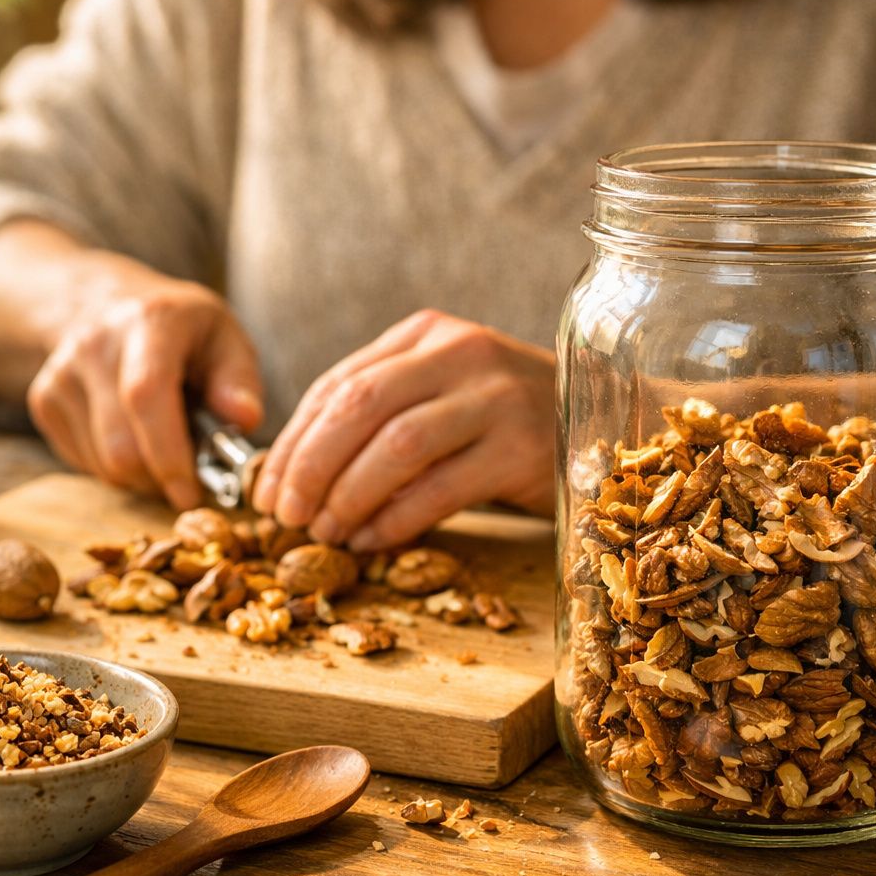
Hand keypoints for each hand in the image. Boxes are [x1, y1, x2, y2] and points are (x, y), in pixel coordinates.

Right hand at [26, 255, 262, 508]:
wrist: (109, 306)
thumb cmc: (181, 331)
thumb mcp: (224, 338)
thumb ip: (239, 379)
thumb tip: (245, 418)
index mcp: (149, 322)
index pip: (146, 395)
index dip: (168, 452)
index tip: (191, 492)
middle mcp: (95, 344)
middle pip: (119, 445)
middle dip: (159, 478)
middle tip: (188, 477)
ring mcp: (61, 373)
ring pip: (102, 464)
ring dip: (140, 476)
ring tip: (162, 446)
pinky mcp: (42, 400)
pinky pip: (83, 463)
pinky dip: (114, 469)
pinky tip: (131, 437)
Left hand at [252, 310, 555, 550]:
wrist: (610, 427)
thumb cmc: (507, 423)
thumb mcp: (443, 398)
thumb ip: (381, 417)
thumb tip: (296, 477)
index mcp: (428, 333)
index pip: (339, 384)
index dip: (293, 442)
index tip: (265, 492)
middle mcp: (462, 352)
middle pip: (359, 407)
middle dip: (310, 467)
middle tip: (285, 516)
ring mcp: (497, 397)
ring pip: (396, 446)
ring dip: (348, 497)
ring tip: (326, 532)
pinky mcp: (523, 448)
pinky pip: (441, 488)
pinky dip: (397, 519)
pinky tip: (373, 541)